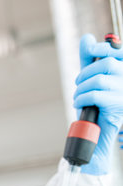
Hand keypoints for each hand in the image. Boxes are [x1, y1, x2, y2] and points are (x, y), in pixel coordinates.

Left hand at [73, 34, 122, 174]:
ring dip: (81, 88)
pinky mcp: (118, 107)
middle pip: (108, 63)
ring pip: (99, 79)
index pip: (119, 51)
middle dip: (86, 72)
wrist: (94, 136)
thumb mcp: (89, 80)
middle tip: (78, 84)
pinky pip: (96, 95)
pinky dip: (82, 98)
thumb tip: (87, 38)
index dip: (104, 47)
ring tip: (78, 97)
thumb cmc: (93, 108)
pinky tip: (80, 104)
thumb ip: (89, 59)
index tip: (90, 51)